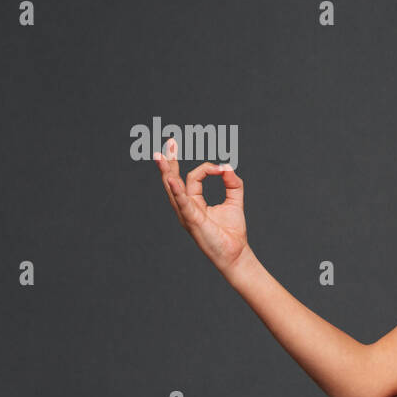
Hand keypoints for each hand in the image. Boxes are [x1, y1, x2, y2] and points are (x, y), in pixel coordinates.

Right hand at [153, 138, 248, 274]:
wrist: (236, 254)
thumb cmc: (232, 232)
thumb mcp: (235, 202)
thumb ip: (233, 183)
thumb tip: (228, 166)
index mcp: (194, 202)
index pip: (194, 177)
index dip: (208, 168)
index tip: (223, 169)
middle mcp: (186, 206)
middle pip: (173, 180)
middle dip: (170, 161)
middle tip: (170, 142)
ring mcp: (186, 213)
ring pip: (173, 189)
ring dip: (167, 171)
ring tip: (160, 156)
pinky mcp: (192, 220)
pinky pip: (182, 203)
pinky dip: (177, 191)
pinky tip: (172, 178)